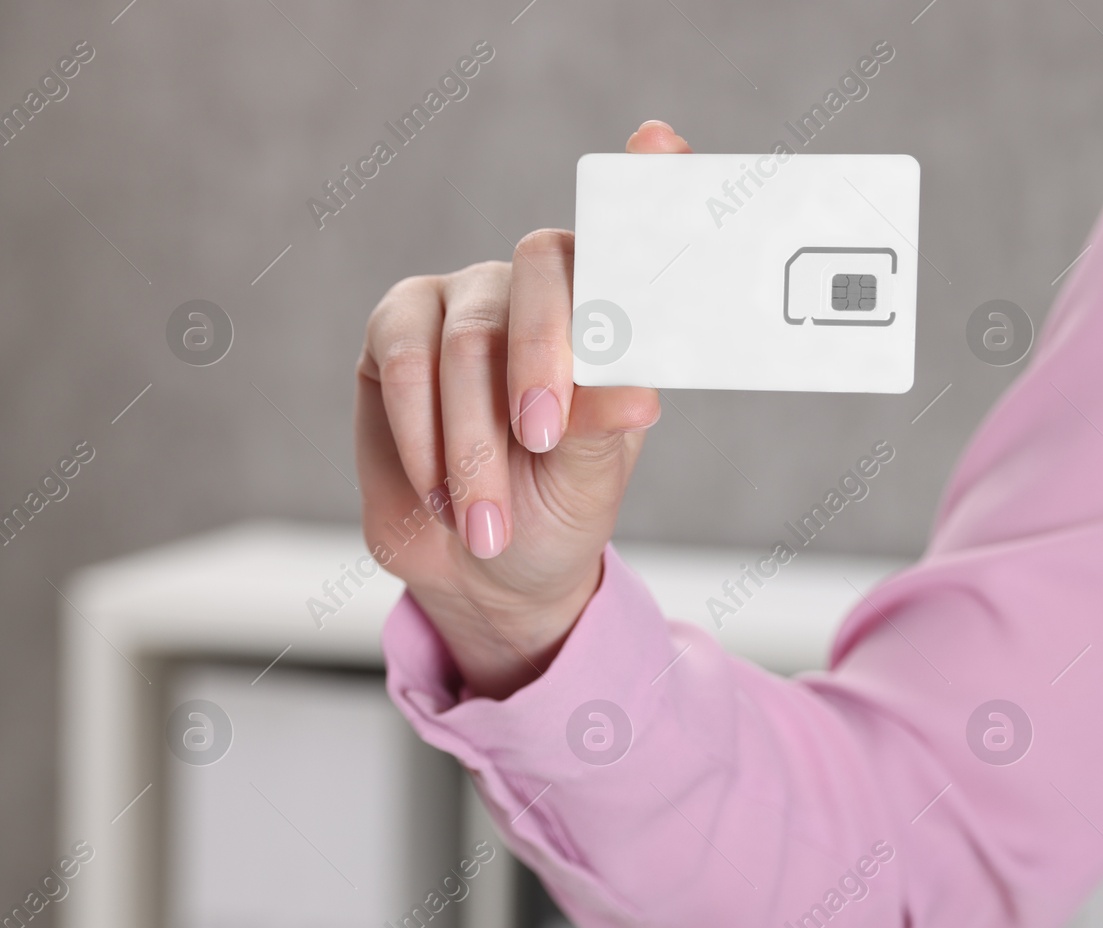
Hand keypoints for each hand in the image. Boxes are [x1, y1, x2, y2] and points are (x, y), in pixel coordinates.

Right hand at [354, 120, 690, 697]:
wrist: (485, 564)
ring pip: (469, 339)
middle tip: (542, 439)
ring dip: (473, 439)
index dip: (650, 181)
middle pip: (543, 271)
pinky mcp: (396, 327)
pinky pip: (403, 357)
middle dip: (542, 361)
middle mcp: (543, 288)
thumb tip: (639, 392)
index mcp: (612, 311)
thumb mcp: (592, 477)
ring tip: (487, 520)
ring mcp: (468, 300)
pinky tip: (440, 490)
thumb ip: (606, 423)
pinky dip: (421, 428)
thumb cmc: (557, 505)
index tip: (662, 142)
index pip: (631, 235)